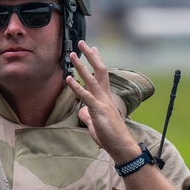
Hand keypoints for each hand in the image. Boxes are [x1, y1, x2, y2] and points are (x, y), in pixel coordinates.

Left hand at [65, 42, 136, 156]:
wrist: (121, 147)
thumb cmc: (110, 136)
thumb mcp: (95, 124)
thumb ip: (88, 116)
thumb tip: (81, 112)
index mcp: (105, 98)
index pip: (102, 75)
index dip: (97, 61)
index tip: (93, 48)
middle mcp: (105, 97)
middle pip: (99, 71)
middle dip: (90, 56)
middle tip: (82, 43)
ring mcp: (102, 103)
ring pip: (91, 80)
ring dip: (80, 66)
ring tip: (71, 55)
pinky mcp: (98, 111)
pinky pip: (86, 97)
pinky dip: (76, 87)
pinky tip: (68, 79)